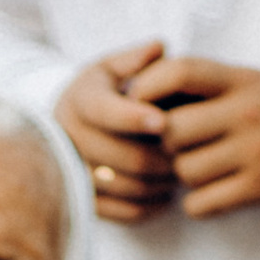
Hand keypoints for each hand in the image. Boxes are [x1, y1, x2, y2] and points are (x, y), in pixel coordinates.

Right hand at [57, 45, 181, 220]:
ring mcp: (75, 174)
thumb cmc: (102, 92)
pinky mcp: (85, 202)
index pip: (104, 112)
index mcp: (79, 101)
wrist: (69, 127)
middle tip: (189, 150)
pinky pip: (123, 211)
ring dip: (160, 181)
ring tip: (181, 170)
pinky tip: (165, 193)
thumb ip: (136, 58)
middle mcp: (69, 139)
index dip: (134, 117)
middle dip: (162, 155)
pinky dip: (150, 204)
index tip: (163, 121)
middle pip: (124, 156)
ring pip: (127, 186)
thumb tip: (158, 48)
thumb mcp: (112, 67)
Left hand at [139, 57, 259, 217]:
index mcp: (244, 79)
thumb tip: (155, 93)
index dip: (147, 89)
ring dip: (186, 178)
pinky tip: (216, 196)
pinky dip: (201, 205)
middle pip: (170, 131)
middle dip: (167, 146)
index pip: (179, 71)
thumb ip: (216, 86)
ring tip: (206, 173)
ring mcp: (254, 150)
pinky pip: (202, 204)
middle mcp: (247, 111)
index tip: (143, 107)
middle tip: (180, 151)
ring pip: (184, 171)